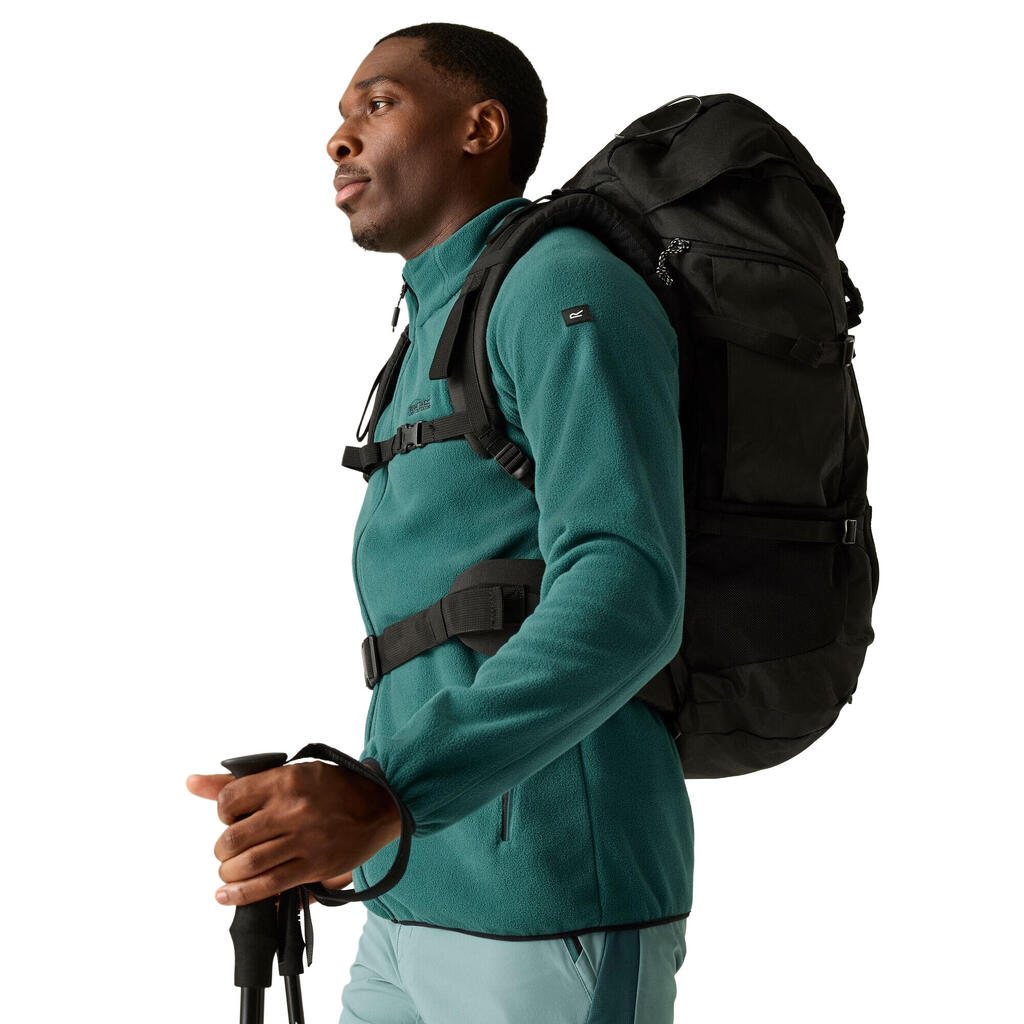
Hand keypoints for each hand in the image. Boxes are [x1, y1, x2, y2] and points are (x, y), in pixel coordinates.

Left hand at [186, 759, 400, 906]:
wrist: (378, 805)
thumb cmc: (331, 787)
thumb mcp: (290, 773)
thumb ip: (241, 781)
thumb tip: (191, 783)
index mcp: (285, 780)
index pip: (229, 800)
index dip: (223, 813)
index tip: (233, 817)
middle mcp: (292, 809)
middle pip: (233, 838)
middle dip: (223, 849)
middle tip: (231, 849)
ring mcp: (304, 839)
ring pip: (247, 864)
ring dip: (230, 872)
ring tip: (231, 870)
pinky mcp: (314, 866)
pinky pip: (269, 885)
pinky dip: (241, 894)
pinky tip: (227, 893)